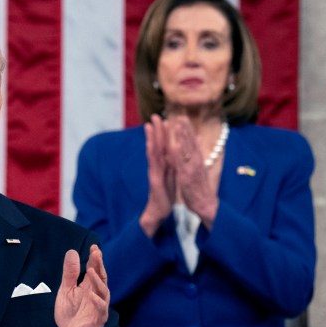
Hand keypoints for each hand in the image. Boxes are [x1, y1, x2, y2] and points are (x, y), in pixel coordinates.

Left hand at [54, 246, 108, 326]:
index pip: (94, 270)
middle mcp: (96, 294)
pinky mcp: (97, 319)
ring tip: (91, 270)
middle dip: (99, 266)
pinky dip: (98, 302)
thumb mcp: (66, 290)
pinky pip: (100, 310)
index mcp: (89, 286)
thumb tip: (72, 252)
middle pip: (100, 278)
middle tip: (96, 253)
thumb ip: (70, 273)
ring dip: (98, 281)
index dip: (95, 259)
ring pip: (103, 292)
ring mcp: (98, 307)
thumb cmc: (70, 312)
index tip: (94, 247)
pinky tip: (92, 295)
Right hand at [140, 114, 176, 236]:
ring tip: (149, 125)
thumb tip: (176, 154)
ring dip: (151, 138)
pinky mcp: (154, 179)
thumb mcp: (172, 176)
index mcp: (164, 165)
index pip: (164, 146)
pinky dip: (152, 152)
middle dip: (156, 130)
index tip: (165, 120)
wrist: (159, 210)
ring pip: (153, 151)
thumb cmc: (165, 194)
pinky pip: (154, 164)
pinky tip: (152, 144)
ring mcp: (154, 171)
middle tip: (154, 116)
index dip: (164, 133)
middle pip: (157, 145)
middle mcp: (157, 166)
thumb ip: (173, 165)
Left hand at [167, 115, 218, 225]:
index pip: (192, 142)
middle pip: (191, 142)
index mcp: (197, 160)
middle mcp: (196, 162)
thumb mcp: (199, 168)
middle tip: (181, 116)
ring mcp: (192, 168)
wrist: (205, 203)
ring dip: (184, 136)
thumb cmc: (200, 186)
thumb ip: (198, 153)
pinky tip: (176, 145)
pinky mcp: (187, 177)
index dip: (188, 130)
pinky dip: (180, 154)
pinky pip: (183, 164)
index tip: (183, 118)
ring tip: (179, 125)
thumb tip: (198, 138)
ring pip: (187, 149)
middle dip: (186, 129)